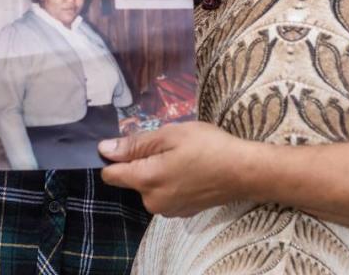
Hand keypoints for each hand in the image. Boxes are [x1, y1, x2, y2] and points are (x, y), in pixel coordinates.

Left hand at [99, 121, 249, 216]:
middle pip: (132, 179)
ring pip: (149, 185)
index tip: (131, 143)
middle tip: (169, 146)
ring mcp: (168, 210)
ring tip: (182, 157)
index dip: (113, 157)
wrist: (244, 171)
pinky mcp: (181, 212)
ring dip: (158, 171)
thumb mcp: (170, 135)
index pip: (110, 174)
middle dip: (143, 161)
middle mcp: (152, 201)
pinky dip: (171, 181)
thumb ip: (135, 144)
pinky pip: (165, 193)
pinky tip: (190, 170)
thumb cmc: (208, 147)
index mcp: (146, 180)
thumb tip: (104, 149)